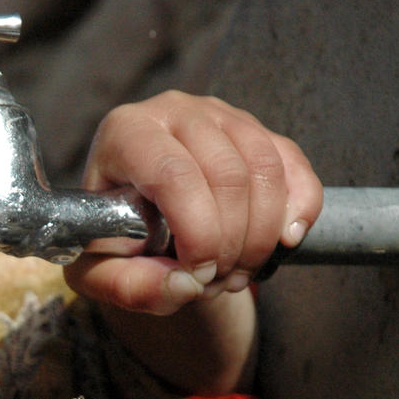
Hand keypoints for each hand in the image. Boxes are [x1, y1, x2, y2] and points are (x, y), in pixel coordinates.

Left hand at [64, 91, 322, 314]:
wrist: (136, 222)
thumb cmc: (112, 240)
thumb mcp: (99, 272)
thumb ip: (129, 286)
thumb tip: (185, 286)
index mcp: (125, 133)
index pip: (173, 174)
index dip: (197, 232)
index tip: (198, 274)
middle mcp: (174, 112)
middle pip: (227, 174)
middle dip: (232, 243)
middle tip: (218, 282)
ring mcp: (222, 115)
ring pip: (265, 170)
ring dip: (263, 235)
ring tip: (238, 272)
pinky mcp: (259, 131)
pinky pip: (294, 166)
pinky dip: (299, 210)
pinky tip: (283, 243)